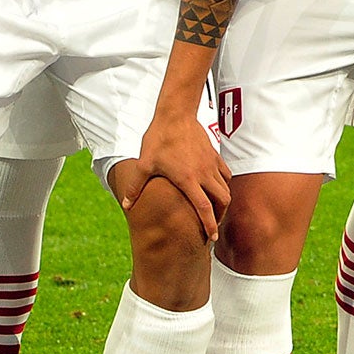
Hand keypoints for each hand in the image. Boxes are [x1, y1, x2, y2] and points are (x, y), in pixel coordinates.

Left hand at [129, 102, 230, 238]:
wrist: (176, 115)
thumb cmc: (159, 139)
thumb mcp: (144, 164)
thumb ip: (136, 187)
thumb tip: (127, 205)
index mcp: (188, 179)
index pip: (204, 208)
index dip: (209, 225)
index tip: (211, 237)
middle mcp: (204, 174)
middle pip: (222, 201)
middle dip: (220, 216)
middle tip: (212, 224)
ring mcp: (211, 164)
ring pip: (226, 188)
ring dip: (222, 201)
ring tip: (215, 209)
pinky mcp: (215, 156)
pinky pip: (226, 174)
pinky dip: (224, 185)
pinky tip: (215, 186)